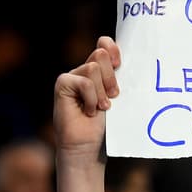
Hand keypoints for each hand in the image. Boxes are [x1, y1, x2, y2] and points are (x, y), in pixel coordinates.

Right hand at [54, 36, 120, 163]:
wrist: (90, 147)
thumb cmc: (107, 126)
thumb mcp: (119, 98)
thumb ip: (120, 79)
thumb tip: (128, 60)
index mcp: (101, 71)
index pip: (104, 43)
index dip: (113, 47)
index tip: (120, 63)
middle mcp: (85, 70)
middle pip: (101, 54)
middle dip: (111, 77)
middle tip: (114, 96)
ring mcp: (73, 76)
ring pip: (93, 68)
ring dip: (102, 91)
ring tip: (103, 107)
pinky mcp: (63, 84)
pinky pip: (84, 82)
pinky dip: (91, 98)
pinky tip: (90, 112)